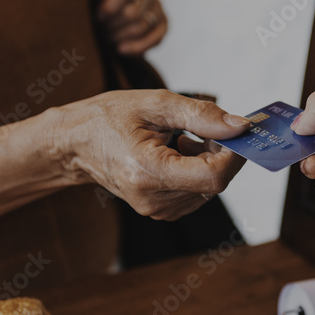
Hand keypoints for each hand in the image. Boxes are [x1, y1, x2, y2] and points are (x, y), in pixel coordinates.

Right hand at [46, 90, 247, 219]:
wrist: (75, 143)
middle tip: (210, 128)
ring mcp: (155, 209)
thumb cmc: (109, 118)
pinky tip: (179, 152)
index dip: (234, 154)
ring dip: (210, 161)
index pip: (212, 177)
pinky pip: (196, 193)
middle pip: (214, 183)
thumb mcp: (156, 104)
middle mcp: (152, 198)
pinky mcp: (159, 210)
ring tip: (185, 138)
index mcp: (148, 171)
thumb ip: (201, 115)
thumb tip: (239, 126)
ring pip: (208, 189)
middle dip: (223, 154)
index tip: (236, 131)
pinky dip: (198, 171)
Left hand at [91, 0, 166, 55]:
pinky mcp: (164, 23)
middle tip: (101, 29)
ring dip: (121, 37)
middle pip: (133, 13)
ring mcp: (159, 5)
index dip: (111, 5)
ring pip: (142, 27)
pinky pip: (156, 39)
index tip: (98, 16)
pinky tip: (121, 49)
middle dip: (114, 25)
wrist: (109, 9)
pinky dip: (137, 48)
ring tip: (107, 38)